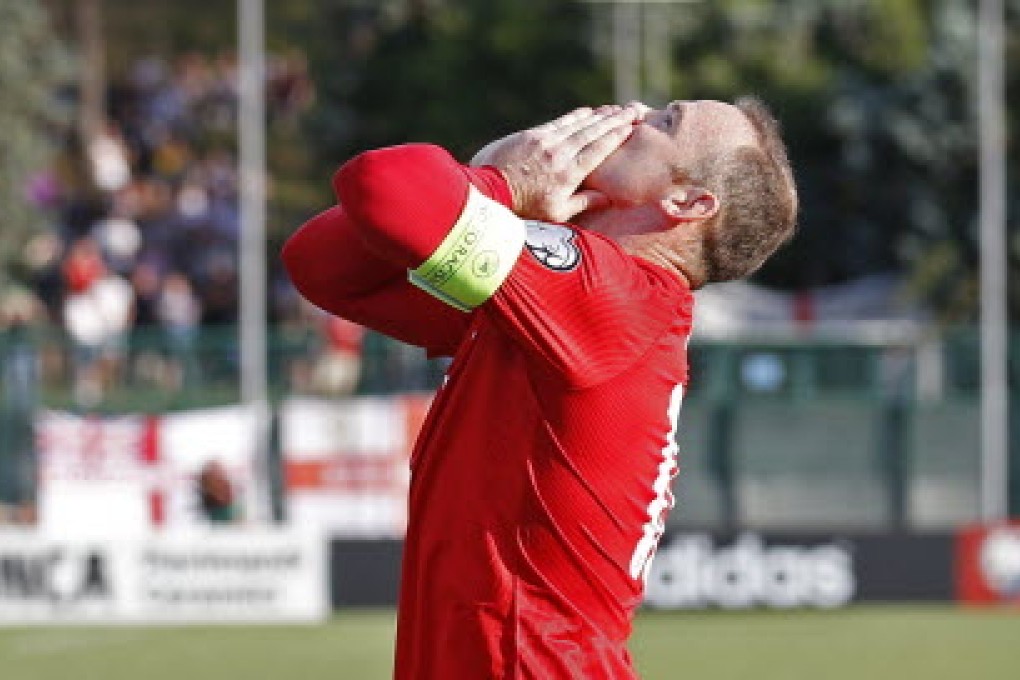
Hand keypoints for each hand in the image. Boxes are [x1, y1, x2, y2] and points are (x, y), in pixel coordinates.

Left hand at [470, 105, 638, 222]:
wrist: (488, 191)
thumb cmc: (523, 208)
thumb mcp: (556, 214)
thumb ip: (583, 203)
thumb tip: (608, 198)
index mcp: (569, 174)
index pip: (599, 150)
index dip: (617, 136)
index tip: (631, 126)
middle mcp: (560, 154)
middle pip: (593, 133)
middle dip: (614, 120)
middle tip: (631, 110)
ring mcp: (545, 142)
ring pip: (577, 125)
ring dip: (597, 116)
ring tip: (613, 109)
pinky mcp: (531, 135)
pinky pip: (559, 122)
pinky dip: (575, 116)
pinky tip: (586, 112)